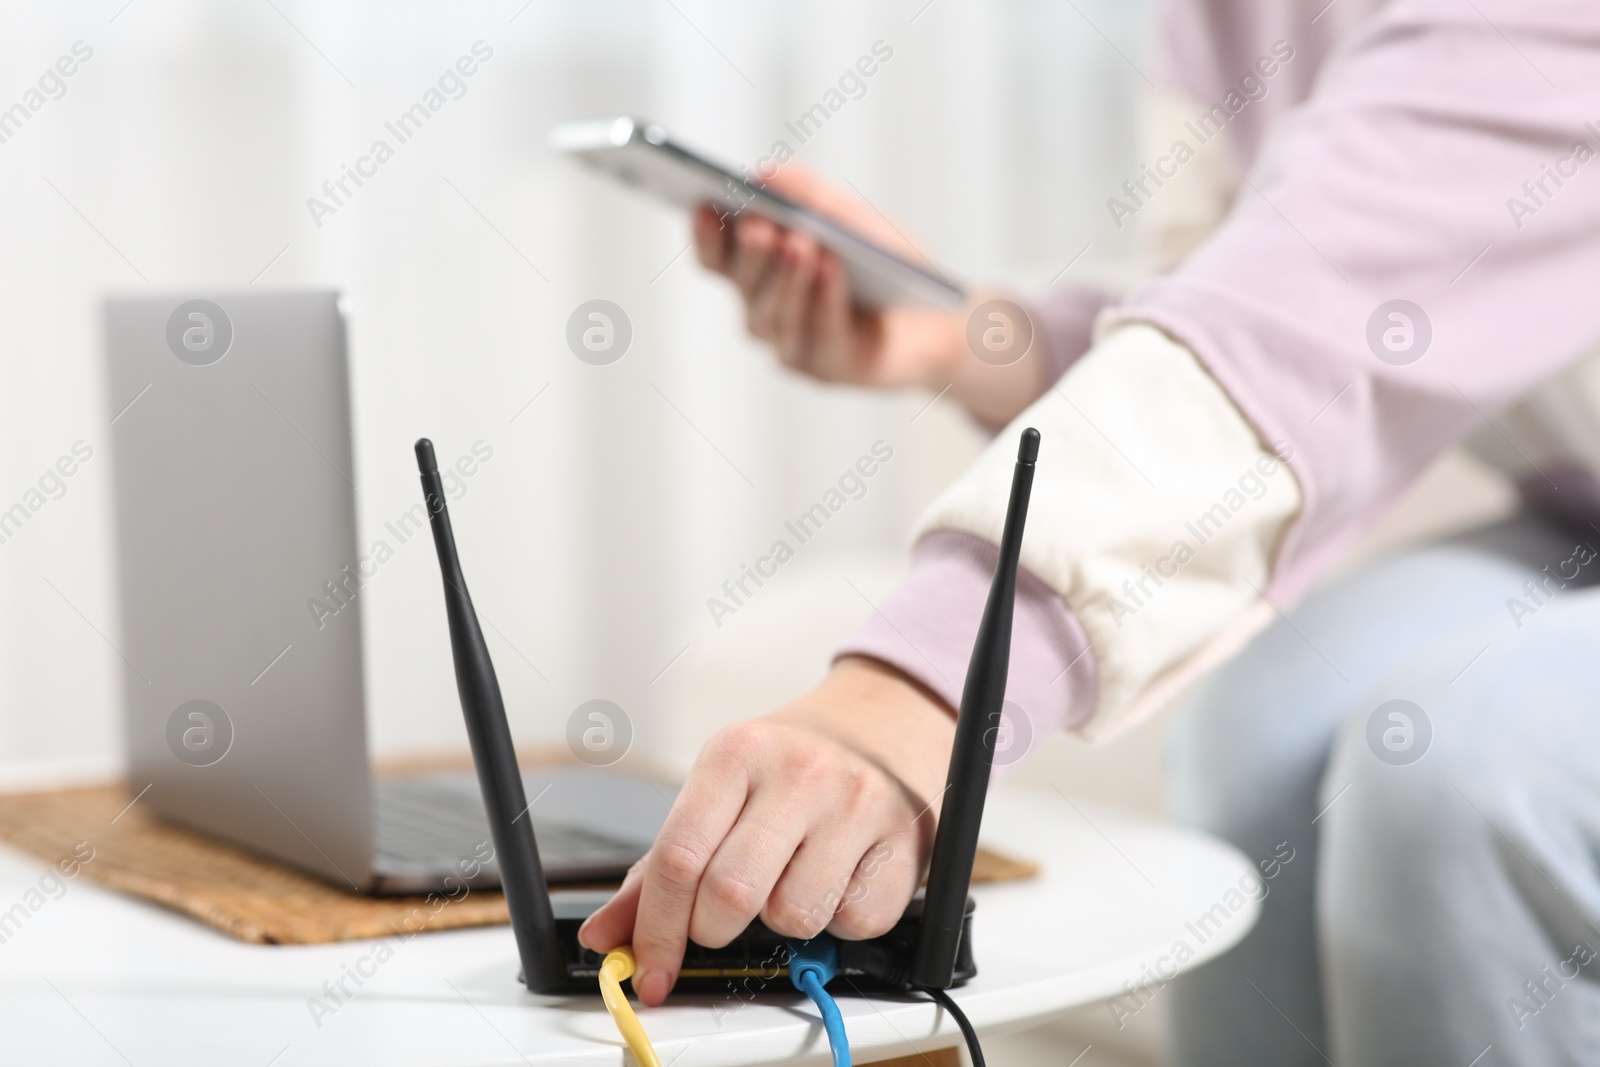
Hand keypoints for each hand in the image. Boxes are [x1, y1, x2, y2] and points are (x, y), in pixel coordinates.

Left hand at [577, 657, 954, 1005]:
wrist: (878, 729)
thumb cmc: (786, 772)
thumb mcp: (716, 795)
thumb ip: (656, 870)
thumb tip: (605, 935)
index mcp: (736, 753)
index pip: (678, 857)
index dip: (657, 928)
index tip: (650, 968)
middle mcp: (799, 772)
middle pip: (730, 895)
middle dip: (714, 929)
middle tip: (722, 919)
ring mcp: (856, 805)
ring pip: (794, 916)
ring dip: (781, 920)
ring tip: (789, 879)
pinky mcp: (903, 844)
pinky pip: (853, 924)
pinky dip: (837, 921)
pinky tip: (836, 879)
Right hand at [693, 166, 1045, 425]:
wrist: (936, 317)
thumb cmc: (883, 266)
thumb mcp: (849, 218)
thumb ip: (808, 195)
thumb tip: (766, 174)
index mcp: (757, 272)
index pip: (716, 257)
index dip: (705, 234)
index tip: (704, 204)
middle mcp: (763, 310)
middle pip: (742, 284)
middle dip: (751, 253)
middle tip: (759, 223)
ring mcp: (790, 344)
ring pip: (776, 314)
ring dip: (787, 277)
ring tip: (800, 243)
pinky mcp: (824, 367)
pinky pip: (819, 332)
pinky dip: (823, 299)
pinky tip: (829, 268)